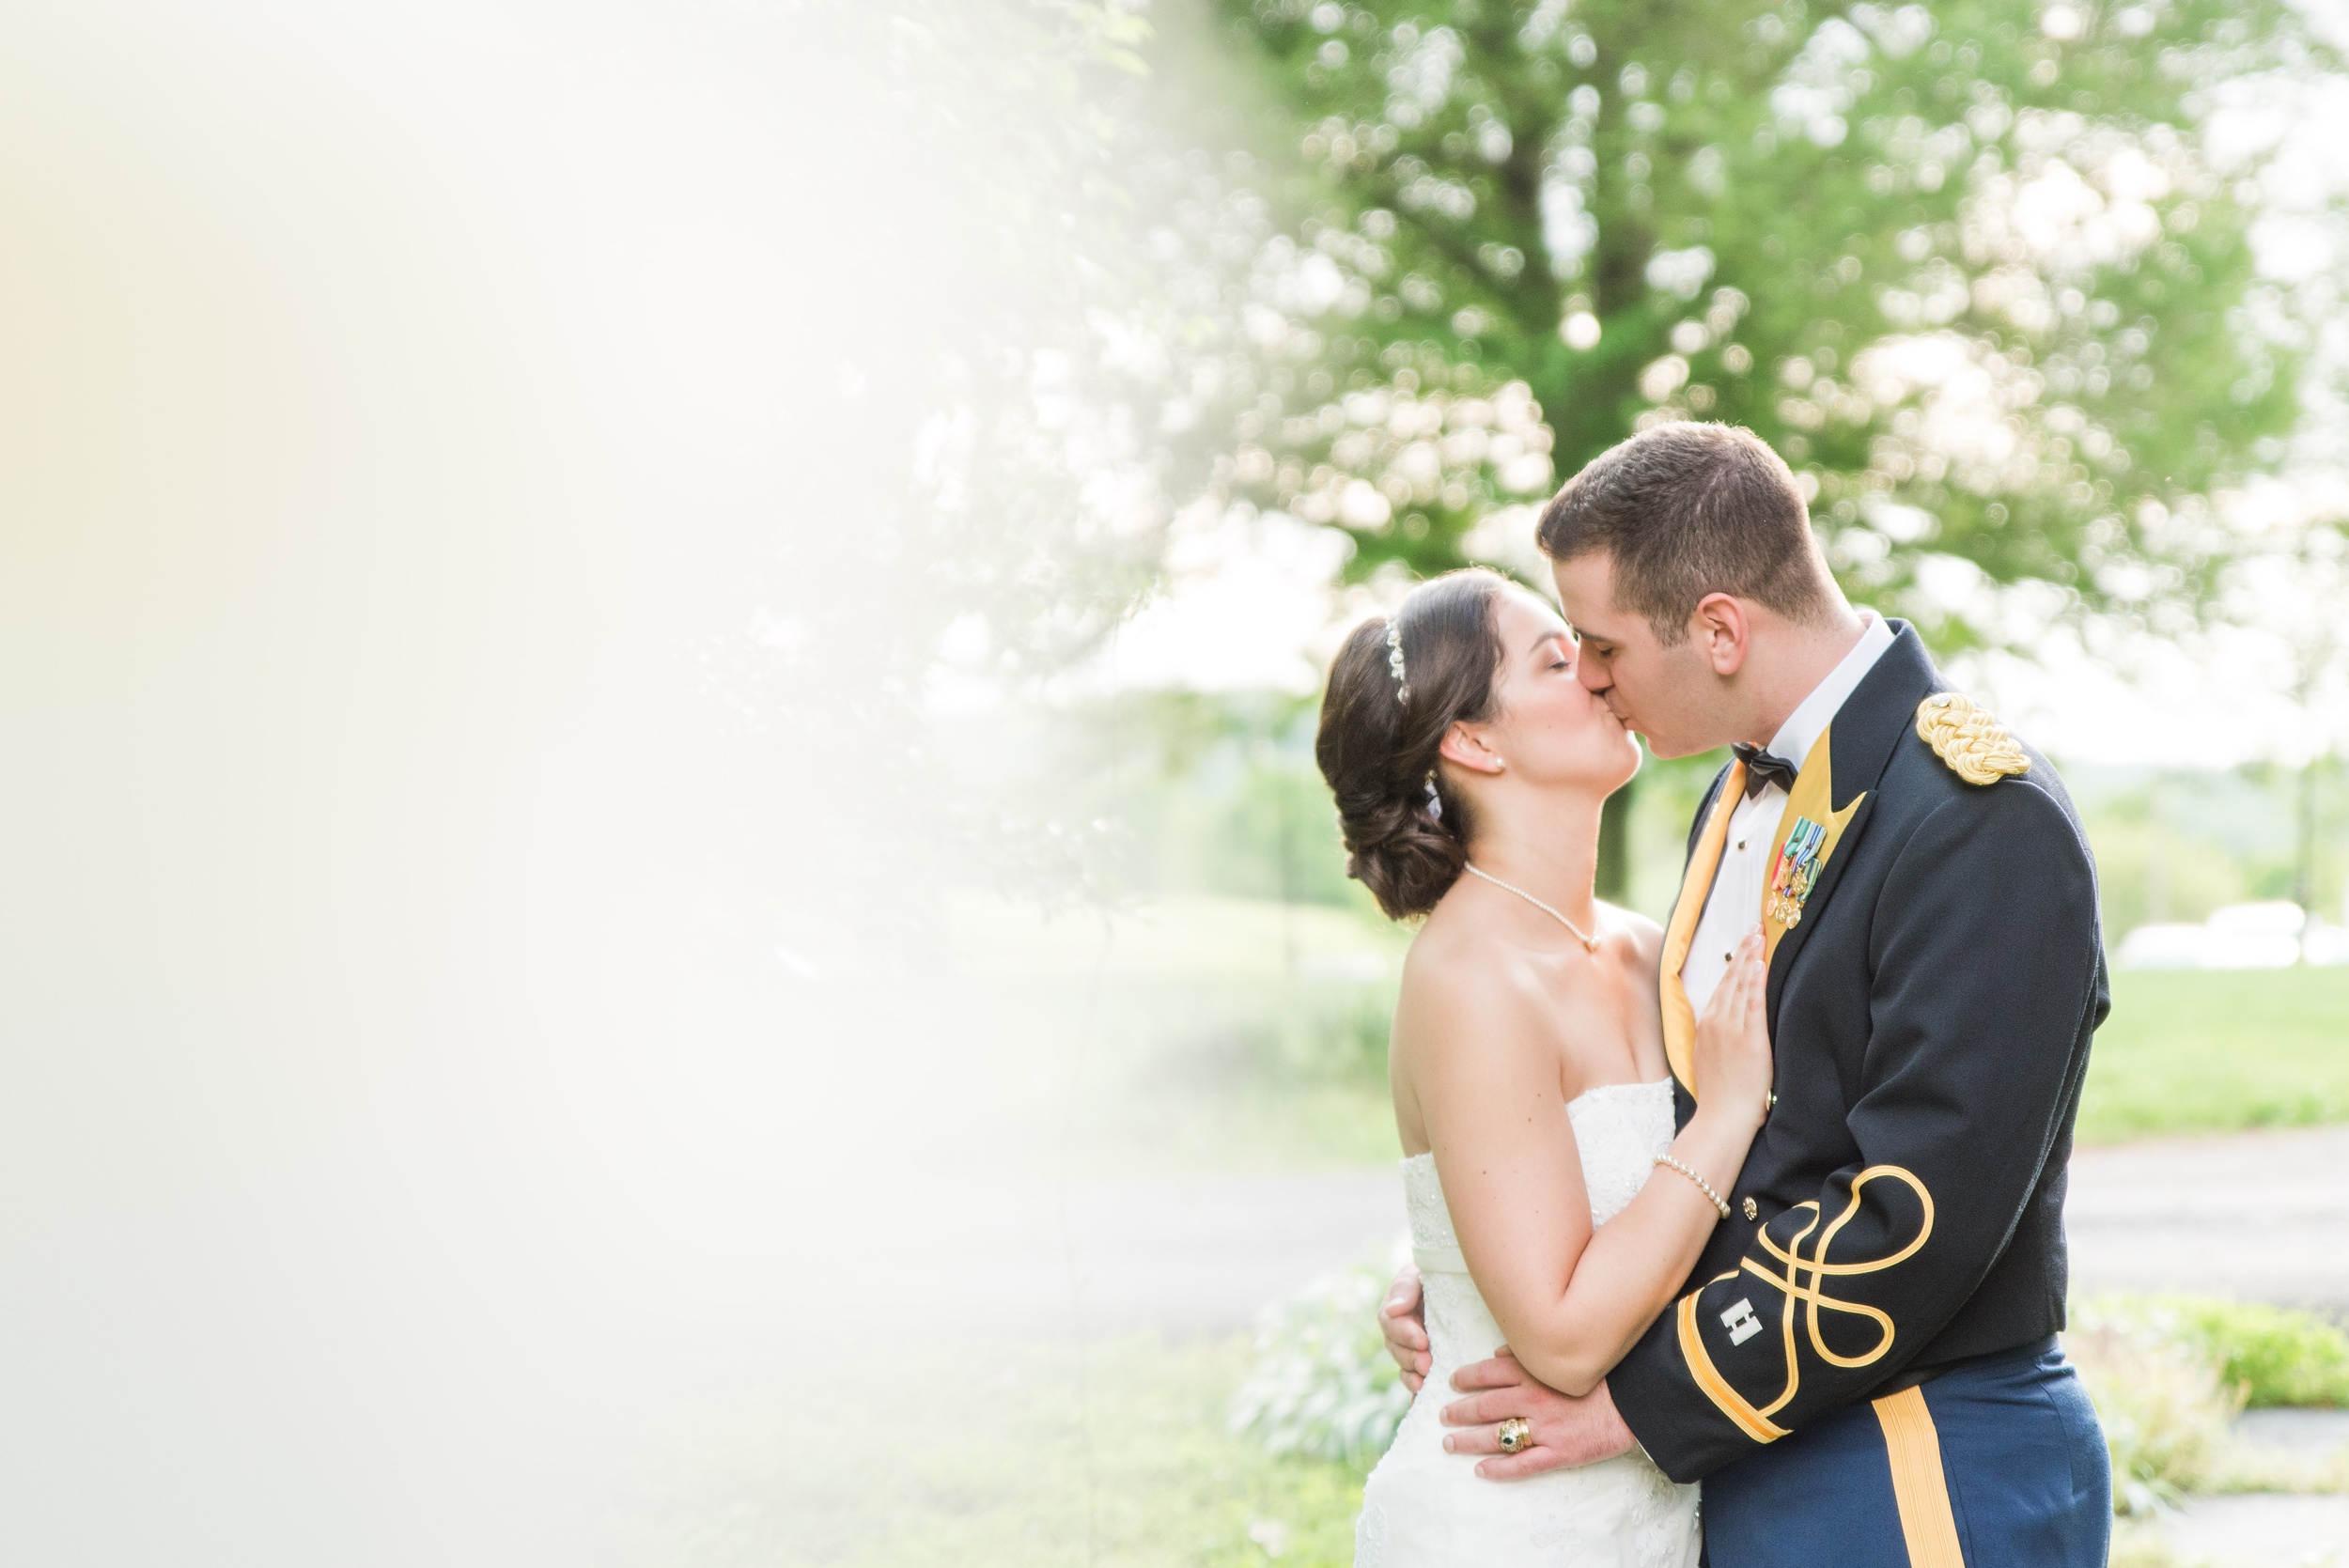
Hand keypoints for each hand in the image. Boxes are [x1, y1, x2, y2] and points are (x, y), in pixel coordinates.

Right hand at [1381, 1263, 1429, 1392]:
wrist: (1461, 1285)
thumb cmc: (1440, 1275)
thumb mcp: (1420, 1274)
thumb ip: (1406, 1289)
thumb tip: (1393, 1311)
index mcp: (1397, 1308)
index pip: (1392, 1323)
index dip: (1405, 1334)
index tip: (1422, 1341)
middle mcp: (1401, 1331)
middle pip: (1396, 1349)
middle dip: (1410, 1358)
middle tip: (1426, 1364)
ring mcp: (1413, 1349)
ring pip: (1404, 1367)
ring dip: (1412, 1376)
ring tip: (1423, 1383)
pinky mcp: (1427, 1364)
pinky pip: (1416, 1381)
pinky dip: (1416, 1392)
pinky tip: (1421, 1401)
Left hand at [1440, 1350, 1636, 1478]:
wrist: (1637, 1399)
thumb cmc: (1602, 1373)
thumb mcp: (1564, 1356)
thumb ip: (1527, 1354)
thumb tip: (1497, 1354)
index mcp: (1534, 1373)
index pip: (1488, 1373)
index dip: (1466, 1377)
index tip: (1453, 1382)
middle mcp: (1533, 1399)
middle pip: (1485, 1405)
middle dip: (1459, 1411)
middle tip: (1443, 1415)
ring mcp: (1545, 1428)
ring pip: (1497, 1436)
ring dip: (1469, 1440)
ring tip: (1450, 1443)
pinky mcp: (1559, 1453)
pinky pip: (1523, 1465)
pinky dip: (1499, 1469)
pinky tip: (1481, 1471)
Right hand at [1693, 927, 1772, 1123]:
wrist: (1722, 1117)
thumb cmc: (1720, 1094)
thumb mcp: (1708, 1058)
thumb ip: (1716, 1036)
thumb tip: (1724, 1022)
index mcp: (1707, 1025)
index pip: (1723, 985)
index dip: (1735, 962)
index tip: (1744, 943)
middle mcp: (1717, 1022)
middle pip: (1732, 978)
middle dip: (1744, 951)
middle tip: (1755, 927)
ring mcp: (1731, 1029)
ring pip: (1741, 985)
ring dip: (1751, 958)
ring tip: (1759, 936)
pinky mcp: (1749, 1039)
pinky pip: (1753, 1003)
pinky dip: (1755, 981)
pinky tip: (1760, 964)